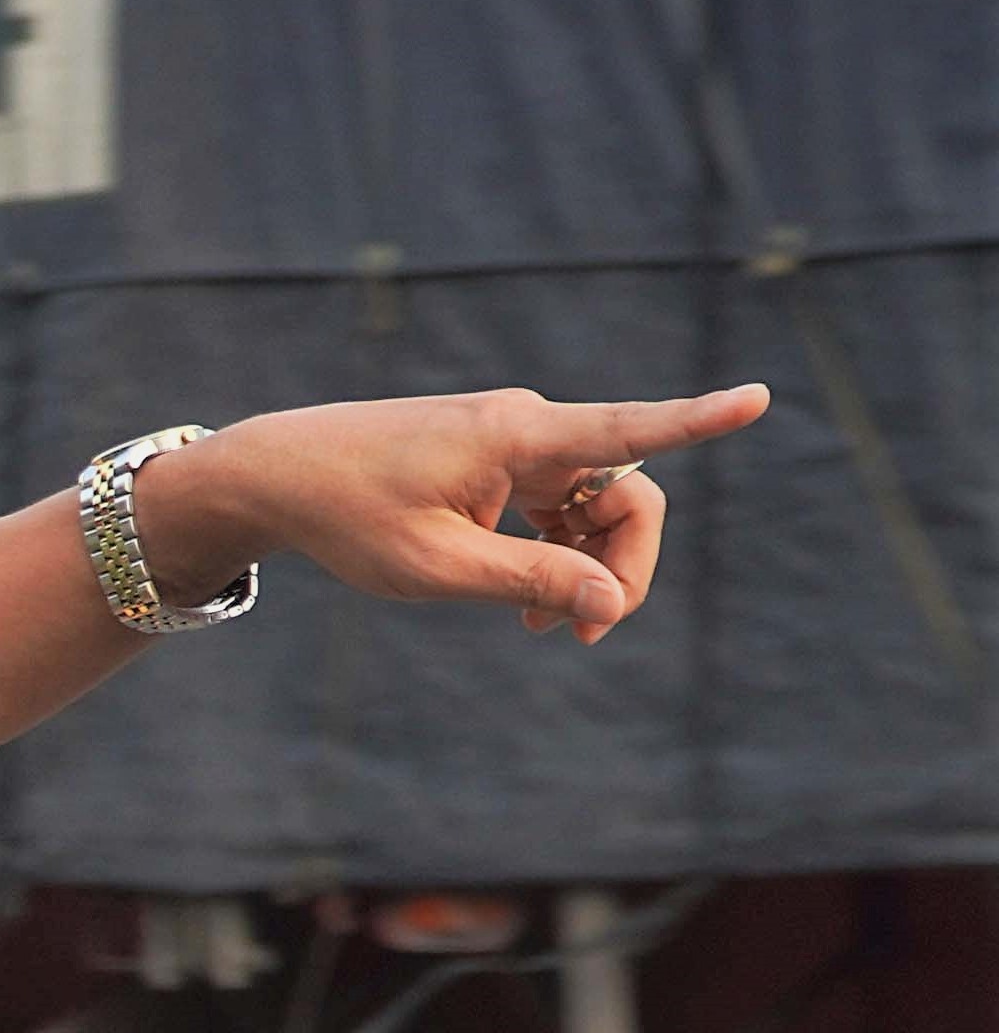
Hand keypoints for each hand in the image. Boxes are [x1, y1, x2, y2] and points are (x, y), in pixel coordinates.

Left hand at [141, 383, 768, 647]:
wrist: (274, 475)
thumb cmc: (346, 516)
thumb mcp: (436, 567)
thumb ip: (529, 583)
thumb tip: (613, 600)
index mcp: (515, 436)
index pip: (628, 428)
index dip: (699, 421)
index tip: (758, 398)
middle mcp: (523, 425)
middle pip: (622, 493)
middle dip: (621, 565)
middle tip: (583, 634)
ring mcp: (508, 440)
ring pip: (589, 504)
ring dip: (584, 566)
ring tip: (546, 630)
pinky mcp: (491, 458)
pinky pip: (554, 504)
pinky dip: (552, 551)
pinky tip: (526, 603)